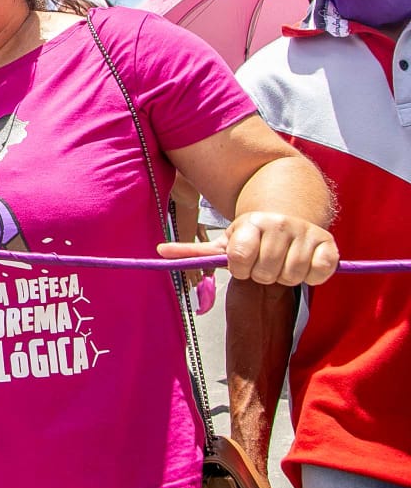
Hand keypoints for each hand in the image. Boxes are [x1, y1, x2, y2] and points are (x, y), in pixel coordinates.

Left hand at [157, 212, 337, 285]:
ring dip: (285, 277)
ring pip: (293, 277)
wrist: (289, 210)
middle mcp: (279, 224)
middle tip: (263, 262)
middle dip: (262, 274)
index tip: (243, 261)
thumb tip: (159, 251)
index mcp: (250, 223)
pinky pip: (321, 273)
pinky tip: (304, 264)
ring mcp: (305, 233)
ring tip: (281, 263)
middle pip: (266, 273)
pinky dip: (313, 276)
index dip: (240, 268)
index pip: (240, 260)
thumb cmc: (252, 234)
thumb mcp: (224, 239)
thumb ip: (193, 249)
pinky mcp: (328, 244)